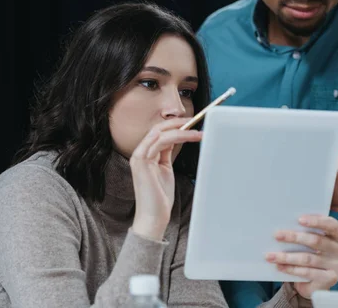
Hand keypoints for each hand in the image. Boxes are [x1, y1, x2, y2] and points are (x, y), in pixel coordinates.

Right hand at [129, 118, 202, 240]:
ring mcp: (139, 156)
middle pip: (157, 128)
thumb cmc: (160, 197)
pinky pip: (161, 141)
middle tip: (196, 121)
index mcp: (144, 154)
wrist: (153, 217)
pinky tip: (191, 137)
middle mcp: (139, 153)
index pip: (158, 132)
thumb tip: (176, 139)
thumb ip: (166, 154)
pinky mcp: (142, 161)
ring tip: (198, 132)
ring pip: (161, 133)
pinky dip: (179, 136)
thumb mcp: (165, 170)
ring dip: (182, 130)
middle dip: (177, 123)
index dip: (174, 126)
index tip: (191, 124)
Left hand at [265, 215, 337, 299]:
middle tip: (277, 235)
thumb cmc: (313, 253)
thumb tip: (284, 222)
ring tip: (271, 256)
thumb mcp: (313, 241)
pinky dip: (291, 269)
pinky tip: (279, 266)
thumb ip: (306, 231)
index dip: (316, 221)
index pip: (331, 224)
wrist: (317, 281)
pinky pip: (307, 272)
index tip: (299, 219)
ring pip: (308, 258)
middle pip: (316, 241)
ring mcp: (336, 266)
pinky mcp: (329, 279)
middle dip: (294, 237)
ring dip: (287, 256)